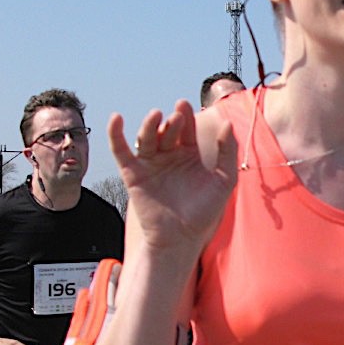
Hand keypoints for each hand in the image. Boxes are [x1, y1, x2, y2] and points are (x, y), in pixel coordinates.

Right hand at [109, 100, 237, 252]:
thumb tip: (227, 124)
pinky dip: (115, 134)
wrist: (180, 238)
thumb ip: (228, 152)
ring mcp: (150, 163)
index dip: (186, 116)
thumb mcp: (223, 180)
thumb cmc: (204, 212)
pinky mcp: (132, 173)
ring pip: (147, 136)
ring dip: (149, 124)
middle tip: (177, 117)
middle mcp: (169, 156)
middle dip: (172, 122)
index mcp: (189, 154)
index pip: (186, 129)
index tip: (185, 106)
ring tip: (156, 116)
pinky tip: (116, 119)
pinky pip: (121, 150)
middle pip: (167, 130)